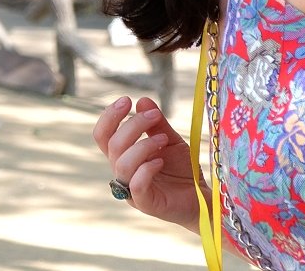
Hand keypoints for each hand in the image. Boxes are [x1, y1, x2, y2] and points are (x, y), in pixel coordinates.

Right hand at [92, 96, 202, 231]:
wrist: (201, 199)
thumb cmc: (182, 171)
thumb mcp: (170, 141)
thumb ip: (156, 124)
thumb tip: (142, 100)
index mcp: (123, 157)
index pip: (103, 136)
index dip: (109, 117)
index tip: (126, 100)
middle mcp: (122, 173)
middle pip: (112, 146)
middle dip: (132, 125)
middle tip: (155, 115)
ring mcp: (131, 190)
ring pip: (122, 164)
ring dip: (143, 145)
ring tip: (164, 139)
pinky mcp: (145, 204)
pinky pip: (136, 185)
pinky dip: (146, 169)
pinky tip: (161, 160)